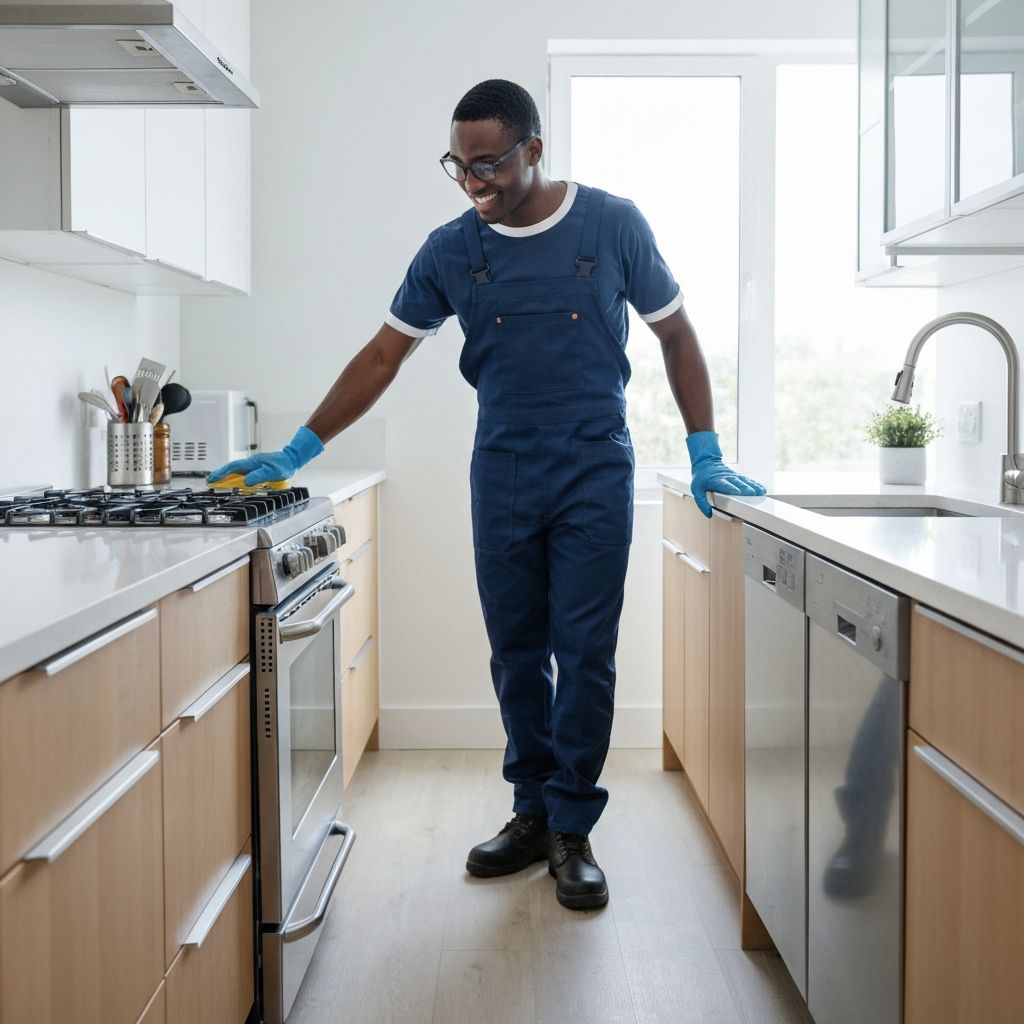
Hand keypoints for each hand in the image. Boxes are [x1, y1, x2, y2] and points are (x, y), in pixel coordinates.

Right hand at [206, 425, 323, 485]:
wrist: (291, 459)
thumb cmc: (283, 465)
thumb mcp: (272, 472)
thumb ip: (259, 476)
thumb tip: (246, 481)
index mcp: (252, 462)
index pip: (232, 468)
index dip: (221, 473)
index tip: (212, 479)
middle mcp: (250, 463)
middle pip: (231, 469)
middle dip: (220, 475)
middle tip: (210, 481)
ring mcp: (253, 465)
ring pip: (236, 470)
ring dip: (226, 476)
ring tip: (218, 482)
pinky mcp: (257, 468)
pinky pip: (242, 472)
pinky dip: (235, 476)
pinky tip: (233, 481)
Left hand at [686, 431, 765, 517]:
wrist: (706, 462)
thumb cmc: (701, 478)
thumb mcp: (696, 490)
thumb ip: (701, 502)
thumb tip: (708, 513)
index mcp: (715, 480)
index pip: (724, 484)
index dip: (731, 488)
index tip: (738, 492)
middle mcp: (726, 477)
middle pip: (737, 483)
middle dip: (745, 488)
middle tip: (753, 493)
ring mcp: (732, 476)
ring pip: (744, 481)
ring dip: (753, 486)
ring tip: (761, 492)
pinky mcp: (737, 476)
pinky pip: (747, 480)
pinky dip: (754, 484)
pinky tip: (761, 488)